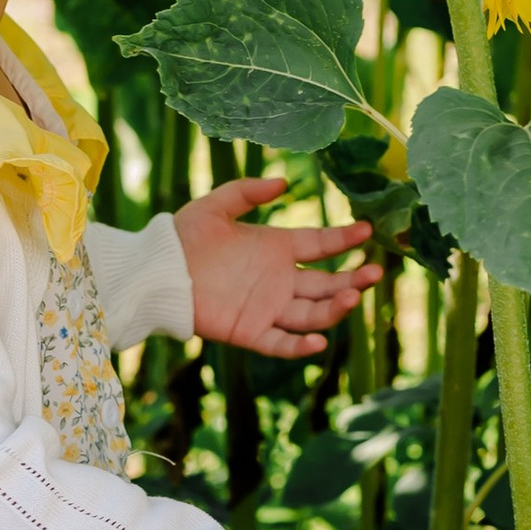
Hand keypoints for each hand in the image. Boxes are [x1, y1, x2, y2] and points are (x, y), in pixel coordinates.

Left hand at [175, 173, 380, 357]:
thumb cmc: (182, 237)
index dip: (344, 239)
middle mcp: (278, 281)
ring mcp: (266, 308)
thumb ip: (247, 192)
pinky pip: (281, 343)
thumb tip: (284, 182)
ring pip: (311, 314)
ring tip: (354, 297)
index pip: (321, 245)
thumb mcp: (215, 206)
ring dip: (335, 308)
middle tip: (375, 272)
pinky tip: (320, 342)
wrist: (155, 271)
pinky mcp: (249, 332)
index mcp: (276, 248)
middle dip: (352, 279)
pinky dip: (300, 346)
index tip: (368, 231)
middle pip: (325, 284)